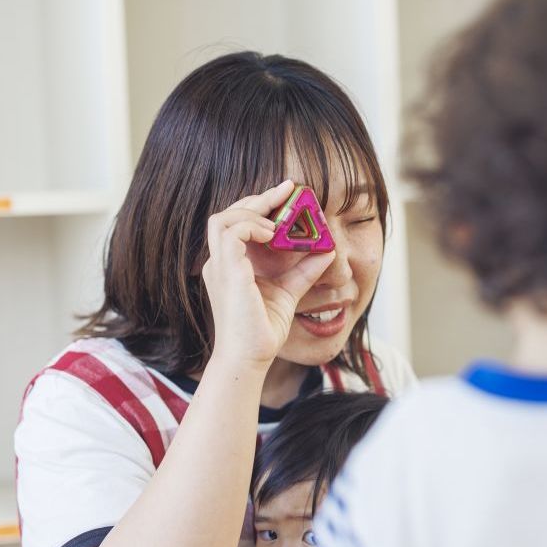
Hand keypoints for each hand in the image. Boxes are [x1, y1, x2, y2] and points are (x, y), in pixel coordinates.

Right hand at [201, 180, 335, 366]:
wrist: (250, 358)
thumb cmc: (262, 332)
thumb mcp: (289, 292)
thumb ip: (304, 271)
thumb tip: (327, 251)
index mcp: (231, 265)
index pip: (239, 224)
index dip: (261, 205)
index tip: (287, 193)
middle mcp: (220, 262)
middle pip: (230, 214)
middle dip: (260, 198)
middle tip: (288, 188)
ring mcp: (219, 266)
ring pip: (224, 218)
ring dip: (253, 211)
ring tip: (278, 221)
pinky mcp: (225, 271)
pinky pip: (231, 232)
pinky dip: (252, 226)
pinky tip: (273, 234)